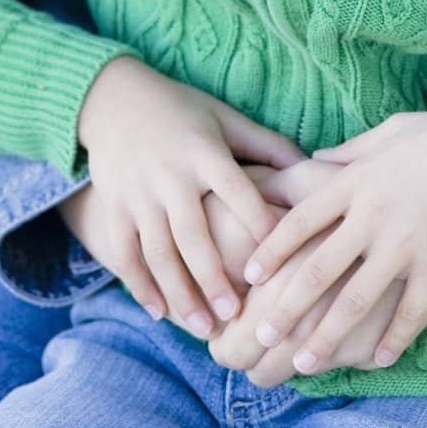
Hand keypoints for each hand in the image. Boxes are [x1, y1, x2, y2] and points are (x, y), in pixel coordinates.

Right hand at [75, 57, 305, 336]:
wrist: (112, 99)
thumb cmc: (181, 110)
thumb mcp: (224, 117)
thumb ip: (266, 144)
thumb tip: (314, 166)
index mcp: (205, 152)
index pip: (237, 191)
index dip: (258, 224)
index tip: (279, 262)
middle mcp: (171, 175)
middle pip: (193, 235)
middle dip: (214, 279)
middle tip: (237, 317)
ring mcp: (139, 194)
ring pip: (159, 252)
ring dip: (181, 293)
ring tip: (205, 328)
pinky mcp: (114, 207)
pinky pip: (126, 254)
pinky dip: (141, 286)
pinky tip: (160, 314)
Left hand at [240, 108, 426, 375]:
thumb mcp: (391, 131)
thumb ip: (349, 152)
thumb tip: (313, 161)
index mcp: (356, 181)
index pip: (299, 220)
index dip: (270, 250)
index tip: (249, 276)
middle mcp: (372, 216)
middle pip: (317, 269)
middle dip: (286, 307)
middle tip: (261, 336)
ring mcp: (404, 245)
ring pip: (355, 302)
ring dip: (326, 338)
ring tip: (303, 364)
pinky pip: (409, 314)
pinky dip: (391, 341)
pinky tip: (377, 362)